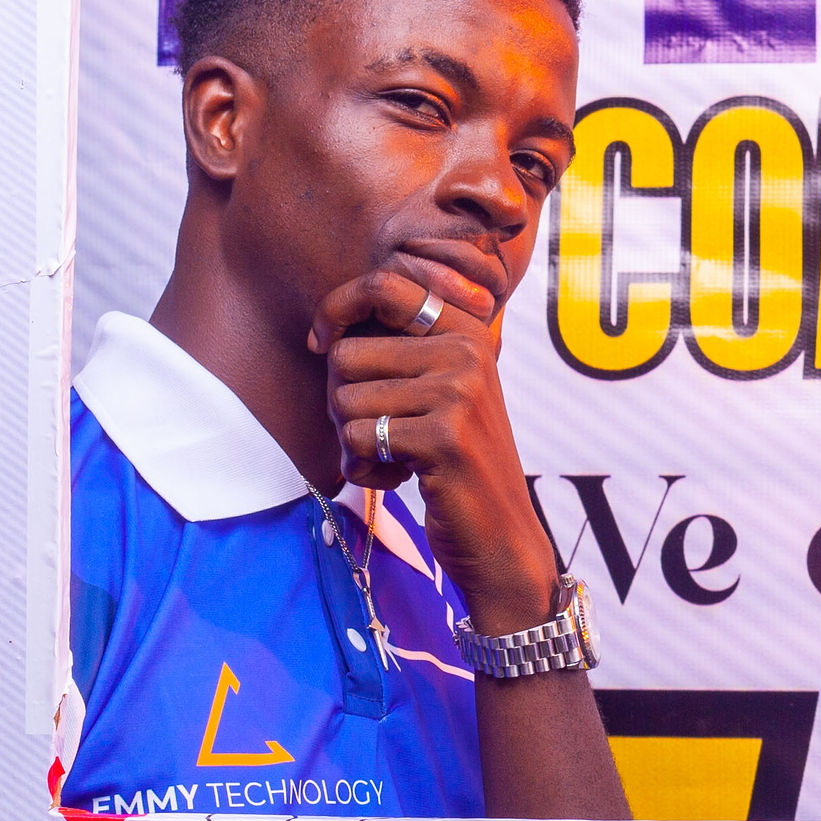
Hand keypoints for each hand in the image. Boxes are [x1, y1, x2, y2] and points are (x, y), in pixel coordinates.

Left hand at [311, 261, 559, 627]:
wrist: (500, 534)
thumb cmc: (456, 462)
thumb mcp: (443, 391)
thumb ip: (401, 351)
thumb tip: (325, 331)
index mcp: (467, 328)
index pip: (381, 285)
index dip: (335, 308)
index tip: (320, 343)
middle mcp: (467, 351)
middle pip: (346, 353)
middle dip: (340, 402)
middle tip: (373, 432)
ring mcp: (459, 392)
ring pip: (344, 399)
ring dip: (351, 441)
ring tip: (388, 457)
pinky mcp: (443, 436)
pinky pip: (357, 438)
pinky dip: (362, 468)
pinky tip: (395, 479)